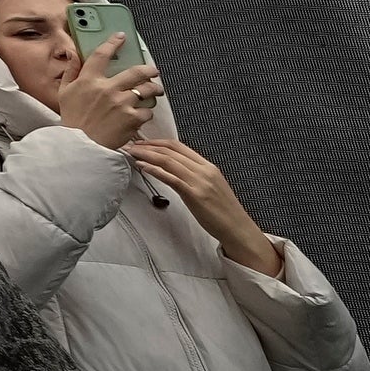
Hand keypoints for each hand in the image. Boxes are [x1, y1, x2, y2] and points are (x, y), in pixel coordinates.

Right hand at [61, 43, 163, 150]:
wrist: (82, 146)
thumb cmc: (73, 121)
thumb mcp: (64, 93)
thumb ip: (70, 71)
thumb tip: (73, 54)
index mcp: (89, 80)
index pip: (102, 54)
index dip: (113, 42)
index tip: (121, 37)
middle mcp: (107, 89)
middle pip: (136, 71)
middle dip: (149, 69)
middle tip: (153, 70)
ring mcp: (122, 103)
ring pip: (148, 89)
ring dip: (155, 89)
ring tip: (156, 91)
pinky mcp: (133, 118)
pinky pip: (147, 110)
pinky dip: (147, 112)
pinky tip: (143, 114)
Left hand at [128, 134, 286, 278]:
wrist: (237, 228)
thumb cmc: (223, 211)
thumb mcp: (210, 187)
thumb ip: (194, 176)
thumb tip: (174, 171)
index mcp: (208, 166)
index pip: (179, 146)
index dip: (158, 142)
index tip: (143, 142)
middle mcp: (204, 170)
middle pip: (171, 151)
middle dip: (149, 145)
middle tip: (132, 144)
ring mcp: (200, 181)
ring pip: (169, 161)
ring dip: (147, 155)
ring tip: (132, 153)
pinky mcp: (195, 194)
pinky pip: (171, 178)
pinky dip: (154, 170)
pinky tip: (142, 167)